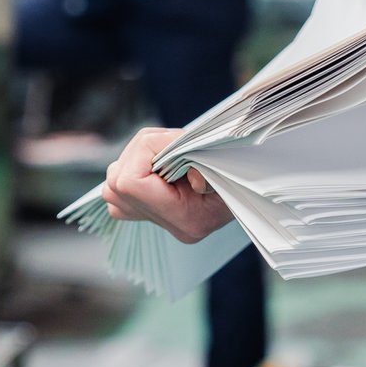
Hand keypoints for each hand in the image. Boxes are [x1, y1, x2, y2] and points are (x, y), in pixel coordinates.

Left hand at [103, 127, 235, 243]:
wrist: (252, 196)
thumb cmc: (245, 178)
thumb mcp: (230, 169)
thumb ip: (202, 164)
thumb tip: (182, 168)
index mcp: (185, 219)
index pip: (130, 183)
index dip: (144, 152)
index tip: (173, 142)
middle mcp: (165, 224)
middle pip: (116, 180)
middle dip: (139, 153)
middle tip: (170, 146)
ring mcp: (155, 221)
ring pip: (114, 184)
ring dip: (136, 159)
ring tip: (167, 155)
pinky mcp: (149, 213)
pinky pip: (120, 191)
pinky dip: (134, 170)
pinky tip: (160, 167)